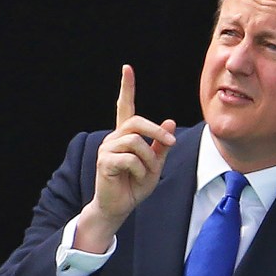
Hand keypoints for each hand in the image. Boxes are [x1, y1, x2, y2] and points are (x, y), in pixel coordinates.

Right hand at [74, 65, 176, 252]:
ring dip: (148, 159)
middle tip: (171, 143)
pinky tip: (135, 178)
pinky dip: (140, 170)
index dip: (126, 88)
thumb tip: (170, 120)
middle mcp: (114, 138)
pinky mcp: (104, 162)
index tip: (127, 68)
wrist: (119, 207)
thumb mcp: (154, 164)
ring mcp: (107, 149)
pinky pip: (130, 159)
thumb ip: (161, 145)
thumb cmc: (135, 185)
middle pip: (136, 122)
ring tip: (146, 173)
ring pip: (136, 142)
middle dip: (157, 132)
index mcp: (125, 136)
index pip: (124, 107)